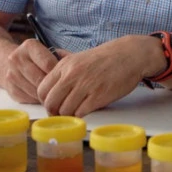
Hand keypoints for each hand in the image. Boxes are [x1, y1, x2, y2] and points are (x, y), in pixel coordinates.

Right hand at [0, 38, 60, 103]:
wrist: (9, 61)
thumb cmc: (38, 57)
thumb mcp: (48, 51)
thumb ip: (62, 57)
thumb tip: (75, 71)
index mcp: (29, 46)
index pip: (48, 63)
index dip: (59, 73)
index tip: (66, 78)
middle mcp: (17, 59)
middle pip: (40, 79)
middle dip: (53, 86)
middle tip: (64, 90)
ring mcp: (11, 75)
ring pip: (35, 91)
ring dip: (47, 95)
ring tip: (56, 93)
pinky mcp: (11, 89)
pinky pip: (29, 99)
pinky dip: (39, 100)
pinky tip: (45, 96)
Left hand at [37, 35, 162, 116]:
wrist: (130, 55)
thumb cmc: (106, 58)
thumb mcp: (80, 56)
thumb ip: (64, 64)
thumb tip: (50, 64)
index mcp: (65, 65)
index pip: (42, 89)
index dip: (45, 101)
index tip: (52, 105)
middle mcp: (72, 75)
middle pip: (50, 103)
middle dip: (54, 112)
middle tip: (61, 114)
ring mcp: (85, 85)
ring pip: (65, 110)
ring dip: (69, 115)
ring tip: (76, 112)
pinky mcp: (99, 96)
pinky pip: (81, 113)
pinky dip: (81, 116)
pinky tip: (86, 110)